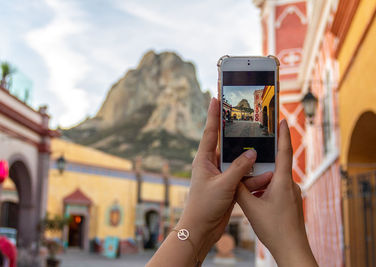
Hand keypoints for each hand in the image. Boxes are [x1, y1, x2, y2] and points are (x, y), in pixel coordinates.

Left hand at [177, 97, 272, 260]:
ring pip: (240, 162)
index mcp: (204, 159)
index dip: (213, 114)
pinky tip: (267, 175)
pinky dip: (254, 176)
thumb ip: (239, 168)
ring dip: (252, 160)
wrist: (201, 229)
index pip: (210, 131)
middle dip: (239, 134)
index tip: (216, 97)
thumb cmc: (205, 205)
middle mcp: (212, 164)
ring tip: (267, 150)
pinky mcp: (229, 186)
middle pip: (227, 144)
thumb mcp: (223, 185)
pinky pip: (244, 176)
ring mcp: (221, 175)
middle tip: (250, 119)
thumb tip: (253, 154)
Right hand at [236, 120, 317, 266]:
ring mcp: (292, 193)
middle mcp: (290, 184)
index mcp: (283, 182)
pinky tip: (255, 195)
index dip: (283, 134)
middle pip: (278, 163)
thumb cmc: (274, 229)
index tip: (282, 119)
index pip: (285, 151)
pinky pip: (277, 187)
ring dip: (263, 175)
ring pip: (275, 177)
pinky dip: (266, 186)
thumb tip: (234, 176)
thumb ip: (241, 189)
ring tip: (249, 174)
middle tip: (257, 140)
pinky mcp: (290, 201)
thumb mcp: (251, 208)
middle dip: (268, 153)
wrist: (292, 249)